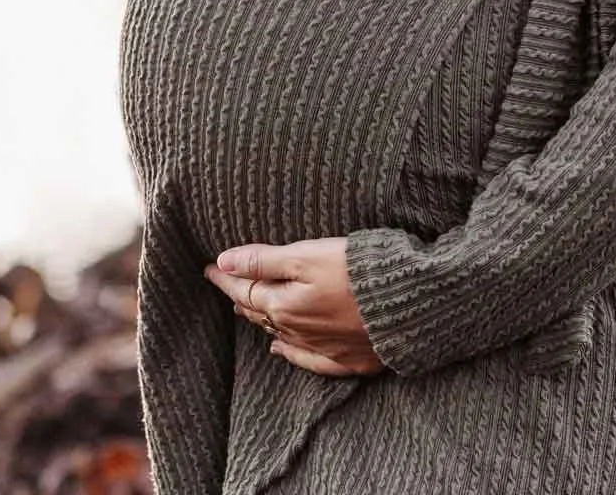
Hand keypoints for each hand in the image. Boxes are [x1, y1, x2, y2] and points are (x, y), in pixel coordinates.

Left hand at [204, 238, 383, 376]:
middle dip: (240, 296)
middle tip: (226, 282)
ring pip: (280, 334)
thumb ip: (264, 260)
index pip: (245, 290)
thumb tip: (223, 262)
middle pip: (260, 313)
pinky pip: (308, 359)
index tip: (209, 267)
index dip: (226, 277)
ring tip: (245, 309)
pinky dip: (290, 353)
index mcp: (283, 305)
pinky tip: (280, 350)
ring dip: (261, 320)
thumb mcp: (307, 255)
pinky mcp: (347, 358)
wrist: (407, 306)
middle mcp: (297, 331)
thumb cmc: (357, 272)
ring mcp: (322, 348)